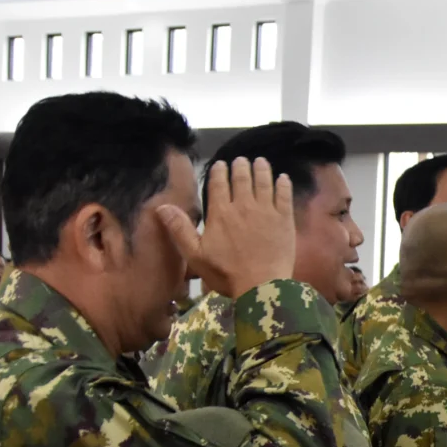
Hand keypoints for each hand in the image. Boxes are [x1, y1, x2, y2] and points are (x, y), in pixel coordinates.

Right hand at [157, 157, 295, 297]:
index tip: (221, 164)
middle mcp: (243, 206)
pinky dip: (283, 184)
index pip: (218, 184)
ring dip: (261, 169)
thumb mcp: (195, 255)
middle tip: (242, 160)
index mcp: (220, 213)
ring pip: (263, 182)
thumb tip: (162, 207)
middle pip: (242, 179)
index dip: (219, 172)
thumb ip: (179, 229)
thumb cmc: (226, 273)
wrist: (261, 286)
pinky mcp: (285, 219)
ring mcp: (266, 211)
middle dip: (241, 166)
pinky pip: (284, 195)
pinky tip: (283, 177)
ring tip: (260, 161)